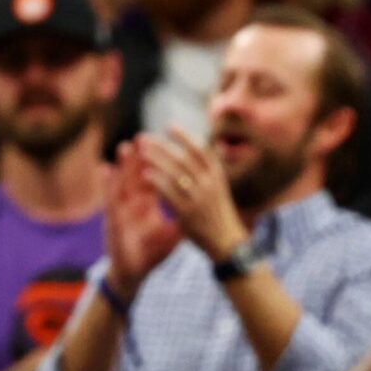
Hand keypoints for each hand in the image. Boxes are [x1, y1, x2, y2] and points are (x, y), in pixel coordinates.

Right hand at [103, 144, 181, 297]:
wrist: (132, 274)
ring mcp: (121, 210)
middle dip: (140, 157)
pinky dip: (107, 185)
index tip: (166, 147)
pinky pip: (109, 200)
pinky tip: (104, 170)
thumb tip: (202, 208)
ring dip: (122, 165)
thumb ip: (183, 220)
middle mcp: (133, 203)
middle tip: (144, 136)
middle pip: (136, 175)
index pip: (154, 179)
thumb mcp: (171, 236)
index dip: (158, 164)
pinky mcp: (112, 220)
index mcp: (147, 205)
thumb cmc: (150, 254)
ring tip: (125, 146)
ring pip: (121, 183)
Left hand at [137, 127, 250, 262]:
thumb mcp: (219, 188)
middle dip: (163, 145)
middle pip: (183, 158)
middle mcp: (209, 184)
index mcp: (217, 176)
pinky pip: (170, 193)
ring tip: (142, 152)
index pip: (201, 149)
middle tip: (145, 137)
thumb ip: (207, 172)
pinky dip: (157, 181)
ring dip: (157, 160)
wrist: (228, 244)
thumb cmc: (220, 215)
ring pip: (174, 173)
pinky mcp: (188, 213)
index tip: (169, 126)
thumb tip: (196, 150)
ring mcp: (199, 198)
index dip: (185, 136)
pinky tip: (146, 174)